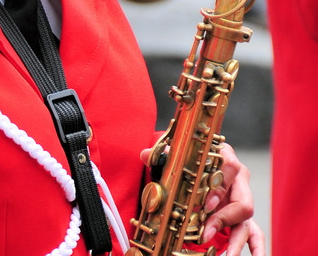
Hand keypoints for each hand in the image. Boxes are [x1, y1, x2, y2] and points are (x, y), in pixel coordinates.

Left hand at [140, 143, 265, 255]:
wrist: (201, 159)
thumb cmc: (192, 158)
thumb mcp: (179, 154)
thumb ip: (163, 154)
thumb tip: (144, 154)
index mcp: (225, 157)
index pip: (230, 169)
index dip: (219, 188)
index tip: (206, 204)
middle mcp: (238, 179)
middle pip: (243, 200)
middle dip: (225, 219)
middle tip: (206, 233)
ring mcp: (241, 198)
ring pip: (247, 220)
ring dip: (237, 240)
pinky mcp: (241, 215)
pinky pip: (255, 231)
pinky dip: (256, 246)